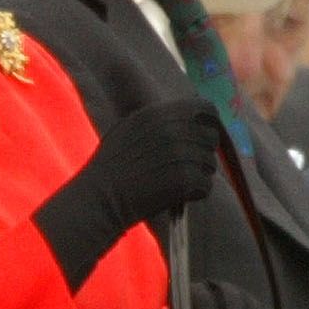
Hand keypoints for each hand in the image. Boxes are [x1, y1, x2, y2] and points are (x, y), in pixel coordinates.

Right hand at [91, 98, 225, 226]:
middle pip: (210, 138)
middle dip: (203, 154)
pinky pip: (205, 185)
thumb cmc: (111, 168)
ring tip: (177, 184)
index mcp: (157, 114)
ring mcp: (178, 154)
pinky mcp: (183, 180)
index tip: (205, 136)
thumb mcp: (127, 130)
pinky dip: (195, 194)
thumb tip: (187, 118)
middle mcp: (170, 130)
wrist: (98, 199)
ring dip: (198, 175)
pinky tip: (177, 196)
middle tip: (187, 167)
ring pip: (210, 163)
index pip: (204, 109)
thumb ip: (156, 119)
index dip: (210, 123)